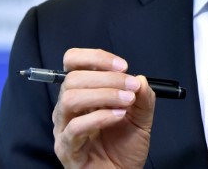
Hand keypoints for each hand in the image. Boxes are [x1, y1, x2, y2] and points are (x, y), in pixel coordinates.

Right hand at [52, 48, 155, 167]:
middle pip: (73, 78)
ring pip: (70, 98)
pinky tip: (118, 116)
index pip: (73, 62)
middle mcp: (68, 108)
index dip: (96, 58)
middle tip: (130, 86)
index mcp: (82, 93)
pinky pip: (76, 127)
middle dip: (106, 77)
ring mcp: (64, 128)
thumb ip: (143, 97)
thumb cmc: (125, 147)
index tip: (122, 66)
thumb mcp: (141, 117)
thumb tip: (140, 79)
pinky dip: (100, 117)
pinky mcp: (66, 148)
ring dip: (103, 94)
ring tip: (126, 101)